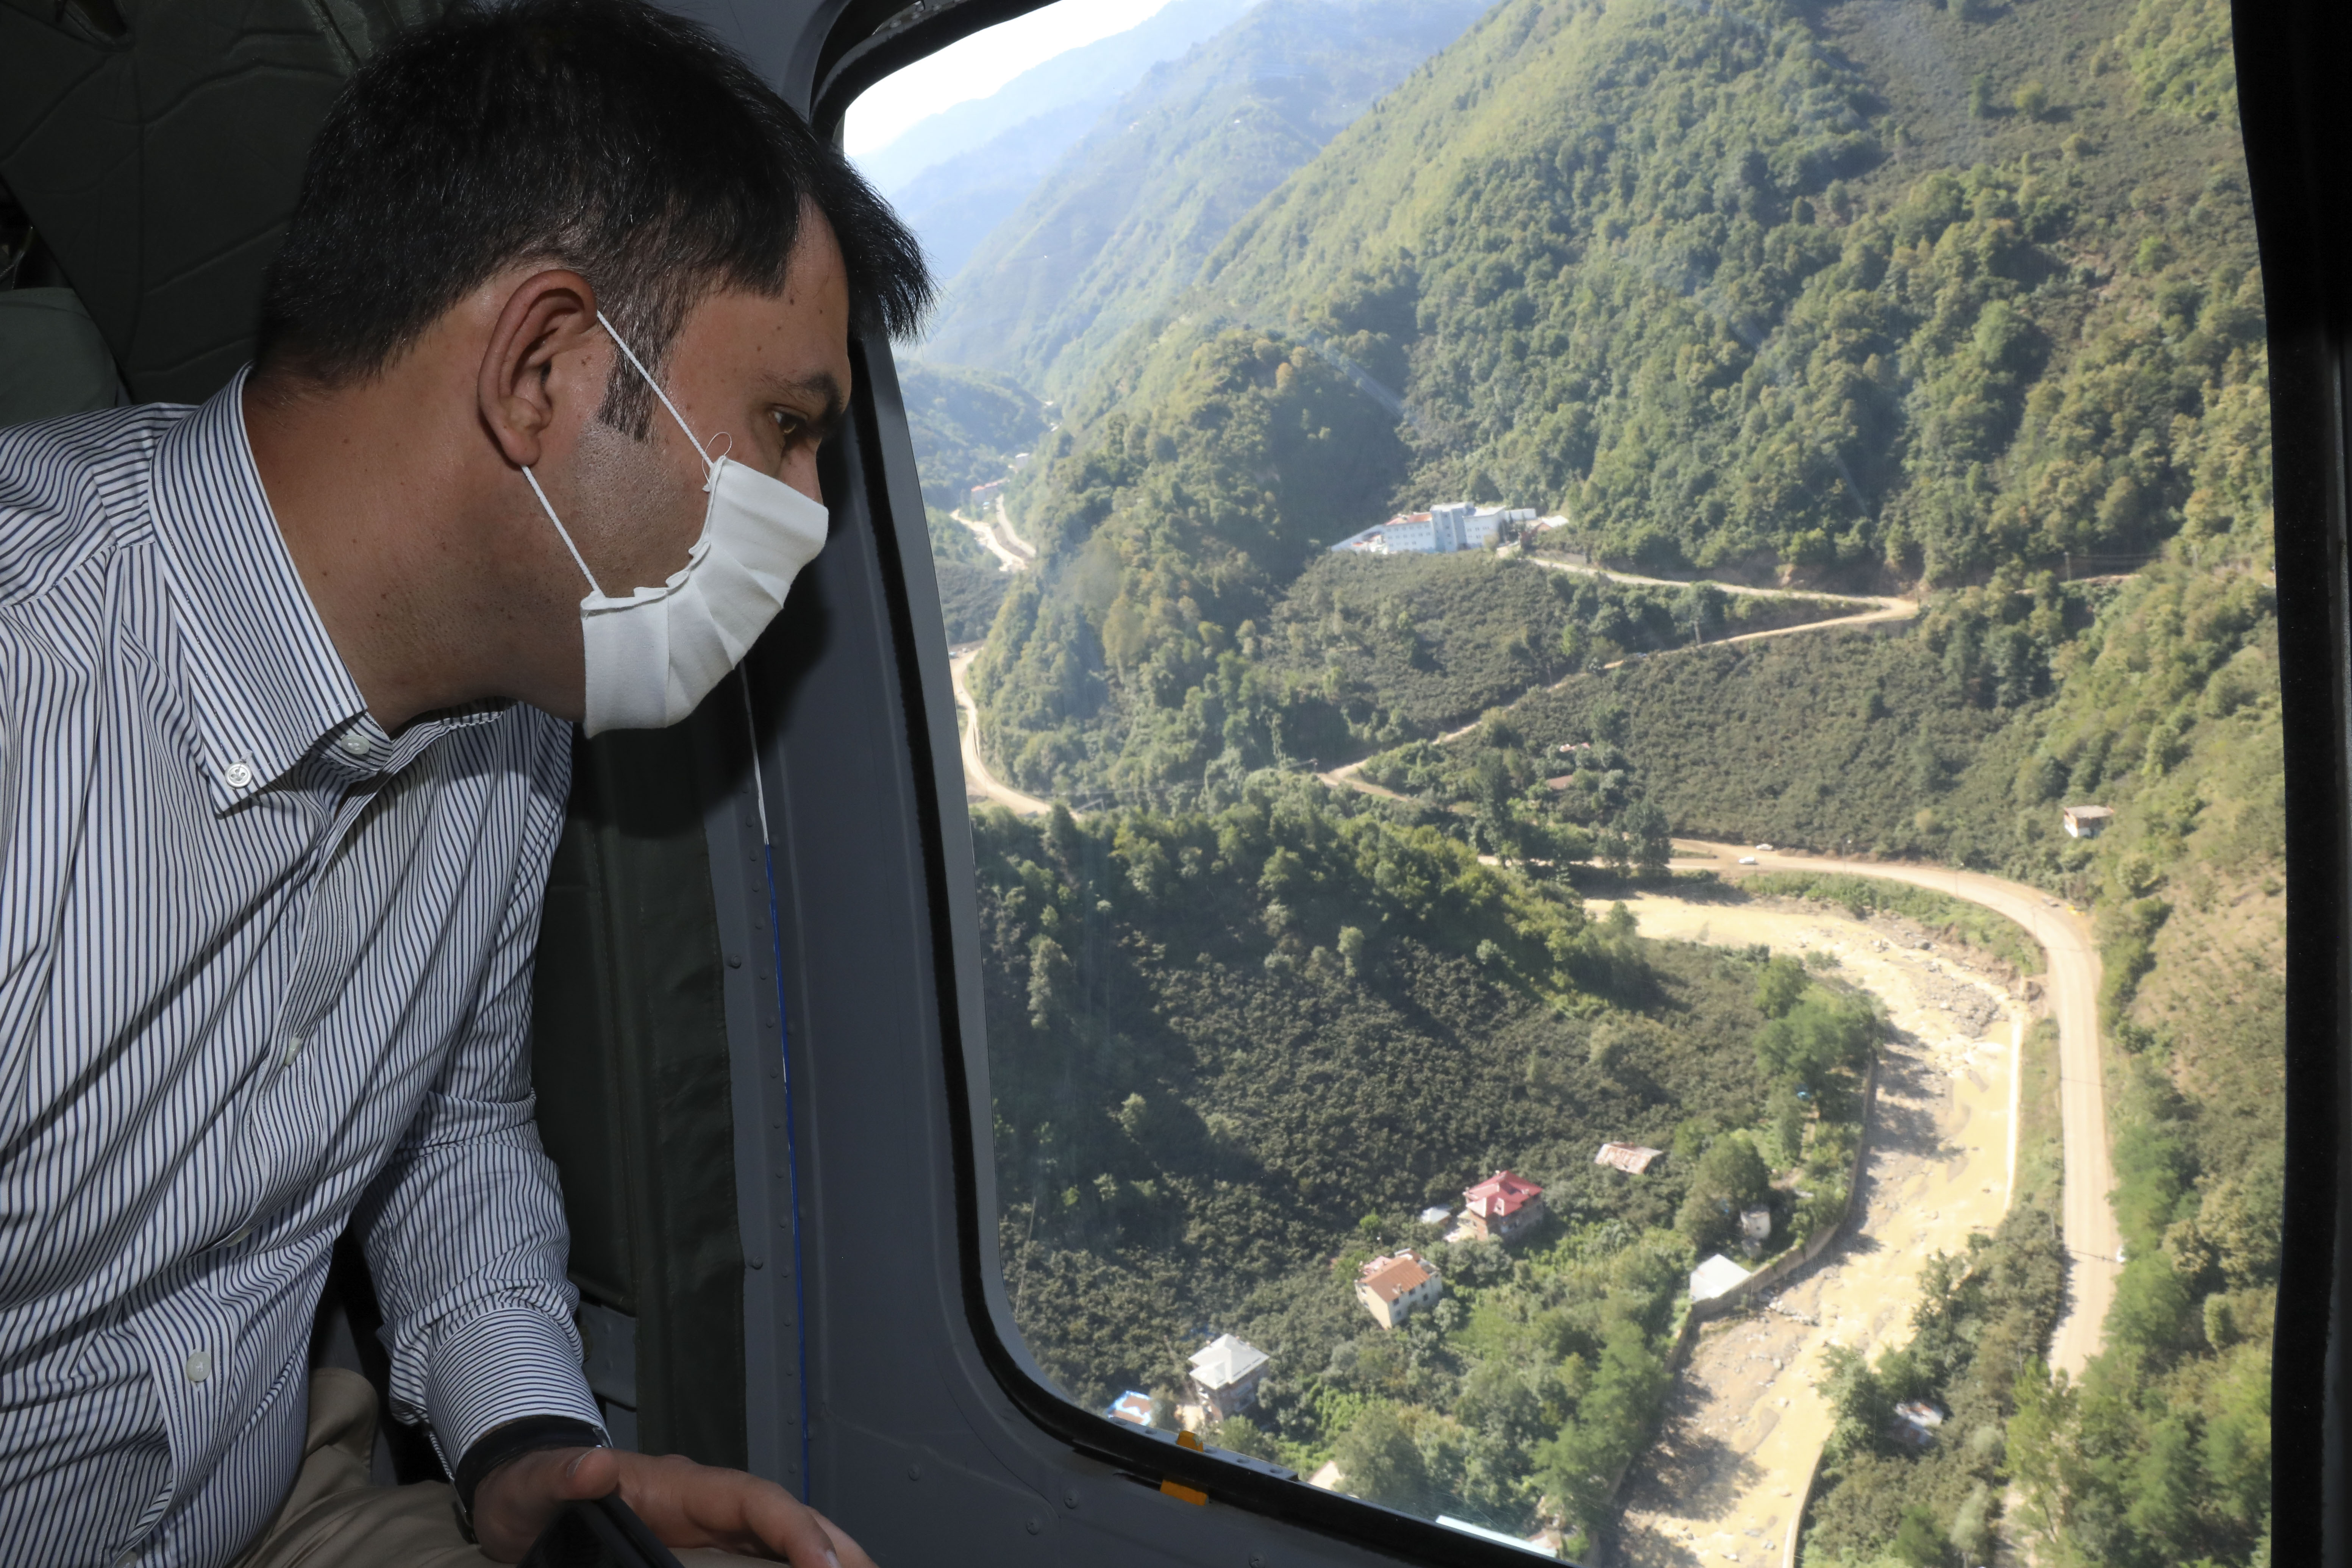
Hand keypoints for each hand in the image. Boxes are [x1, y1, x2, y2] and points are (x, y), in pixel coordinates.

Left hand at [472, 1445, 876, 1566]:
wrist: (521, 1501)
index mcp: (681, 1484)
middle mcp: (707, 1505)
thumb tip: (595, 1466)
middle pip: (787, 1520)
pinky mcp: (703, 1557)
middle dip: (835, 1545)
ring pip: (783, 1542)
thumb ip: (563, 1475)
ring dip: (826, 1559)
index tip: (824, 1564)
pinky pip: (760, 1563)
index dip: (794, 1529)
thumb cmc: (534, 1489)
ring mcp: (709, 1531)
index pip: (754, 1500)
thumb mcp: (537, 1483)